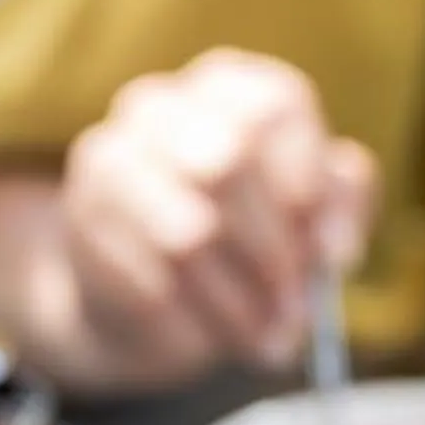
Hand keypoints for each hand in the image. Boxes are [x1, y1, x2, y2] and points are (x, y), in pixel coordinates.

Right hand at [47, 51, 377, 390]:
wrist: (152, 294)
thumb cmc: (250, 238)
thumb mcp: (314, 215)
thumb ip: (340, 209)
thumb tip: (334, 248)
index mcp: (232, 85)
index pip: (276, 105)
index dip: (309, 184)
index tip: (334, 255)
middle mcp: (161, 104)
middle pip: (228, 161)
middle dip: (274, 250)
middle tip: (299, 311)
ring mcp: (111, 156)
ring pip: (187, 232)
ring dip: (239, 301)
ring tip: (266, 340)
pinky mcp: (84, 219)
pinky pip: (148, 278)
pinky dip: (193, 322)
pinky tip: (211, 337)